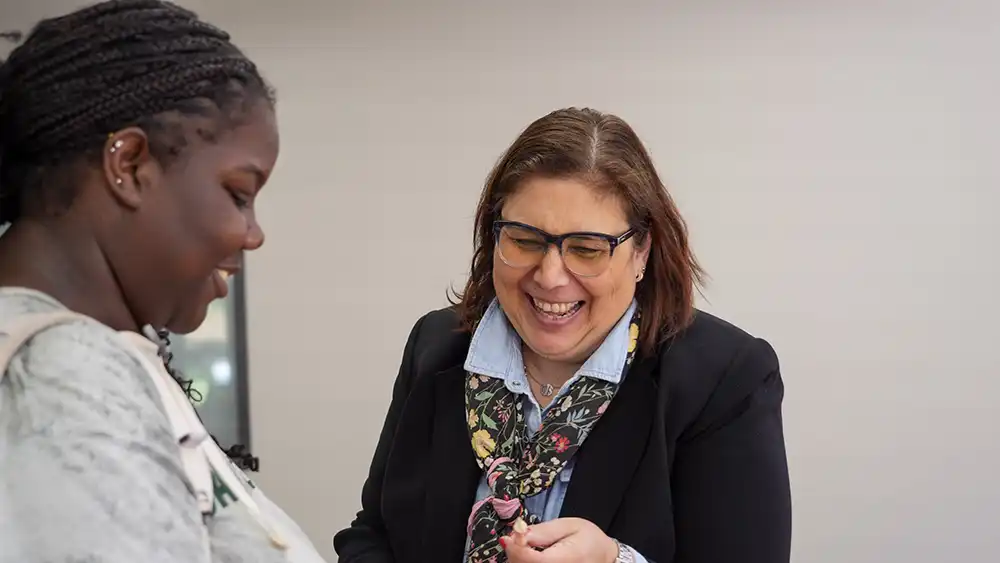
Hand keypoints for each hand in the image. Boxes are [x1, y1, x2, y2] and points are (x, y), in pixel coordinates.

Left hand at [501, 517, 617, 562]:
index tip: (511, 536)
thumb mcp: (569, 525)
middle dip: (516, 551)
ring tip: (528, 546)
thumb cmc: (591, 541)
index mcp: (567, 558)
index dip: (516, 546)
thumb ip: (542, 530)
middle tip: (519, 537)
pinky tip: (530, 556)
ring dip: (519, 558)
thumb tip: (517, 532)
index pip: (530, 559)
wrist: (605, 558)